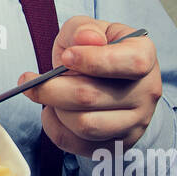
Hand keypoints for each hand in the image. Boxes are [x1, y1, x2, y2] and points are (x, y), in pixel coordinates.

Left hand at [18, 17, 161, 154]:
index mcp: (144, 55)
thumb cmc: (97, 51)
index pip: (130, 63)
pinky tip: (52, 111)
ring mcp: (135, 122)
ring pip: (85, 125)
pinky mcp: (117, 145)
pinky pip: (78, 145)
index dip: (93, 61)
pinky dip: (54, 128)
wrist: (109, 80)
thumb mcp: (89, 30)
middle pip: (92, 97)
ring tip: (47, 95)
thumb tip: (87, 40)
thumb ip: (84, 29)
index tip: (66, 57)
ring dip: (55, 109)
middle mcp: (147, 92)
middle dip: (52, 88)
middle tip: (30, 80)